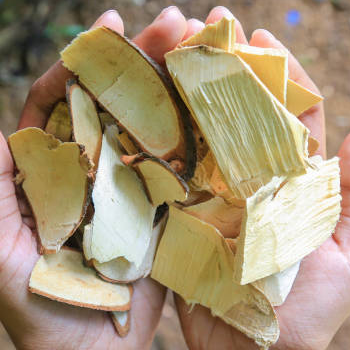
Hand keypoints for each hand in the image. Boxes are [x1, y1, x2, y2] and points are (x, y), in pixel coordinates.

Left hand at [0, 7, 196, 348]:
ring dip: (175, 92)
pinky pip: (180, 171)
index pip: (67, 102)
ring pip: (154, 131)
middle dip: (143, 64)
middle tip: (174, 24)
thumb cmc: (37, 302)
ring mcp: (135, 186)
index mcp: (57, 168)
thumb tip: (1, 130)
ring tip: (202, 51)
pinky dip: (196, 141)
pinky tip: (214, 110)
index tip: (109, 25)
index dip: (86, 64)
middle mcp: (97, 168)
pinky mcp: (164, 210)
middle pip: (119, 107)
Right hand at [175, 6, 349, 349]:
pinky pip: (164, 174)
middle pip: (232, 114)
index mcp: (284, 179)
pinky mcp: (177, 214)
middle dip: (220, 71)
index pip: (280, 114)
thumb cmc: (302, 309)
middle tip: (203, 28)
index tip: (256, 35)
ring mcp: (206, 193)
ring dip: (183, 97)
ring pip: (195, 136)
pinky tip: (139, 112)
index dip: (271, 74)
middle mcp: (242, 177)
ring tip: (166, 54)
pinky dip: (153, 144)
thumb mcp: (342, 250)